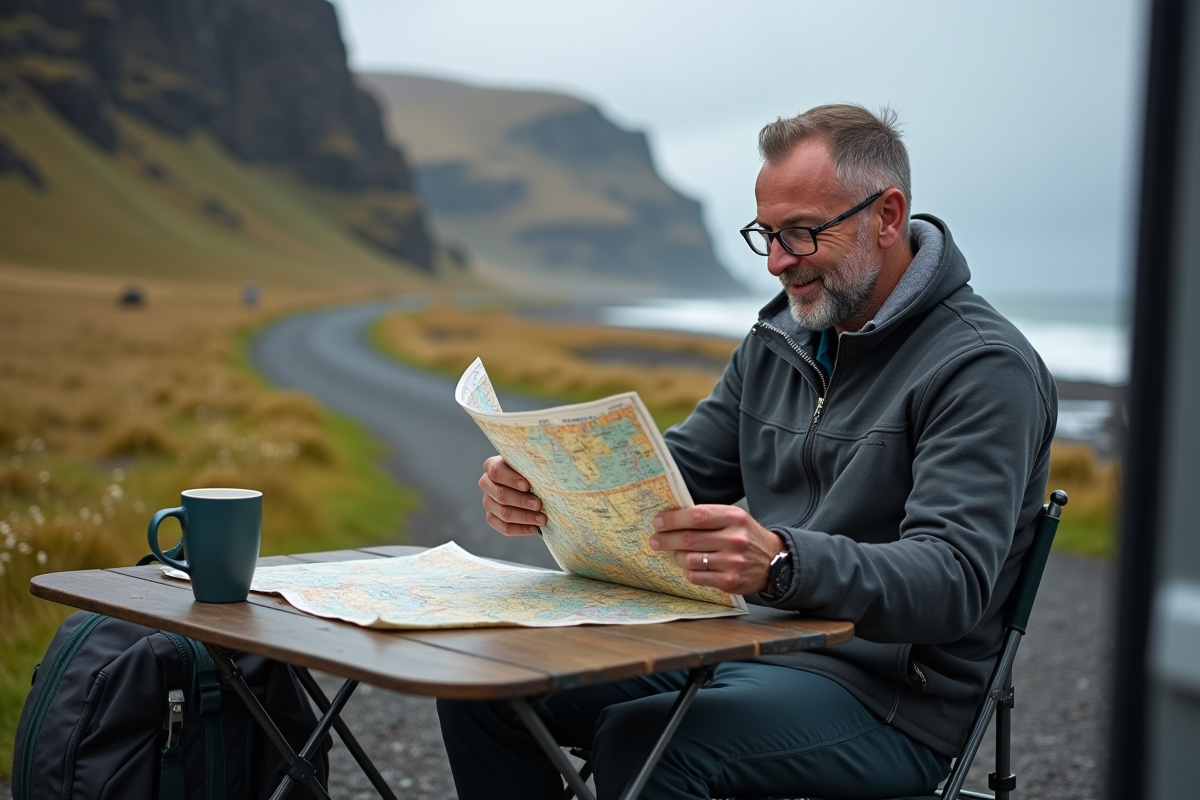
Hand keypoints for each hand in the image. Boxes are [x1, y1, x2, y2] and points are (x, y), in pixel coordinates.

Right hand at [479, 456, 546, 535]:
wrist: (530, 482)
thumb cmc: (530, 469)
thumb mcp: (530, 462)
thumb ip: (532, 464)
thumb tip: (545, 473)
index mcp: (492, 465)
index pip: (496, 471)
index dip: (511, 479)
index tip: (527, 485)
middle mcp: (486, 483)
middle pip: (500, 494)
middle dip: (522, 501)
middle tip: (539, 504)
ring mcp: (488, 502)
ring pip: (503, 513)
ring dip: (525, 517)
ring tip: (542, 519)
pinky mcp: (492, 517)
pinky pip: (504, 527)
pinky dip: (520, 529)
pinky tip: (534, 528)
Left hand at [649, 505, 785, 594]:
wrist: (775, 561)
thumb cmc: (747, 537)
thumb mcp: (734, 518)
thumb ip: (708, 516)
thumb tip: (673, 518)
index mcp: (733, 517)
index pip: (696, 516)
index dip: (673, 519)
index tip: (658, 522)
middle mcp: (734, 538)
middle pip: (689, 538)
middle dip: (666, 539)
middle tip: (655, 540)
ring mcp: (732, 561)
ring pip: (690, 559)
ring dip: (677, 557)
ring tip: (676, 554)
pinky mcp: (730, 581)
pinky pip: (697, 576)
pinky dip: (688, 572)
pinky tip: (690, 567)